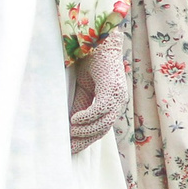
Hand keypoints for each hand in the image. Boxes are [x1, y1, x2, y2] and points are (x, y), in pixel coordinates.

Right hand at [68, 30, 129, 145]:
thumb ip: (81, 105)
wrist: (97, 38)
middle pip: (103, 129)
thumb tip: (69, 125)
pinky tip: (74, 120)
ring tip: (70, 132)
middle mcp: (118, 100)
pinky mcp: (112, 87)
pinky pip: (101, 108)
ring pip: (104, 122)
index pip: (101, 127)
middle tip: (69, 147)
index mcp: (112, 102)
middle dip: (85, 140)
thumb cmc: (91, 60)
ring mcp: (117, 94)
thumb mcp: (84, 88)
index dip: (86, 140)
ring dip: (86, 130)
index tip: (71, 149)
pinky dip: (88, 116)